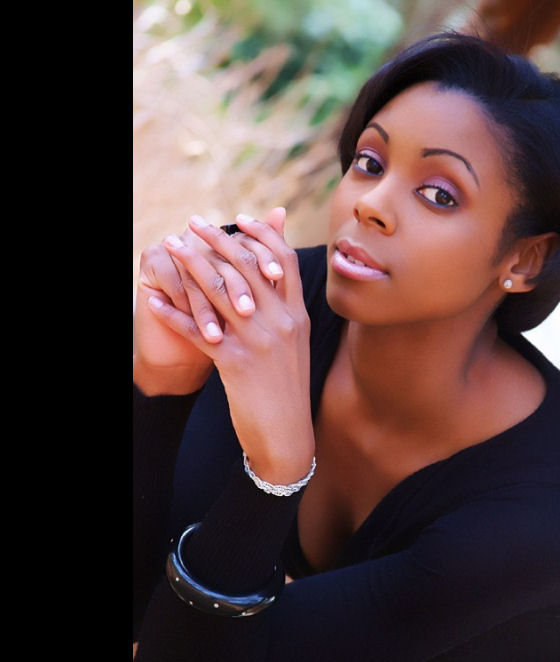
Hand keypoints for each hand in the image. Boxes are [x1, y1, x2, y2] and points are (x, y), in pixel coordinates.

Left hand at [145, 209, 314, 484]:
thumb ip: (284, 311)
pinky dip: (171, 311)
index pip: (283, 260)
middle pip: (248, 265)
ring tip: (168, 246)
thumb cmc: (287, 389)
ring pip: (219, 289)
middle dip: (217, 240)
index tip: (239, 220)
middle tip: (192, 224)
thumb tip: (272, 280)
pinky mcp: (235, 363)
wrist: (287, 434)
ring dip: (188, 263)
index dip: (262, 234)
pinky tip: (153, 299)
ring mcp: (259, 341)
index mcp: (297, 315)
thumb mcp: (295, 345)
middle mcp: (281, 322)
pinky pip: (196, 328)